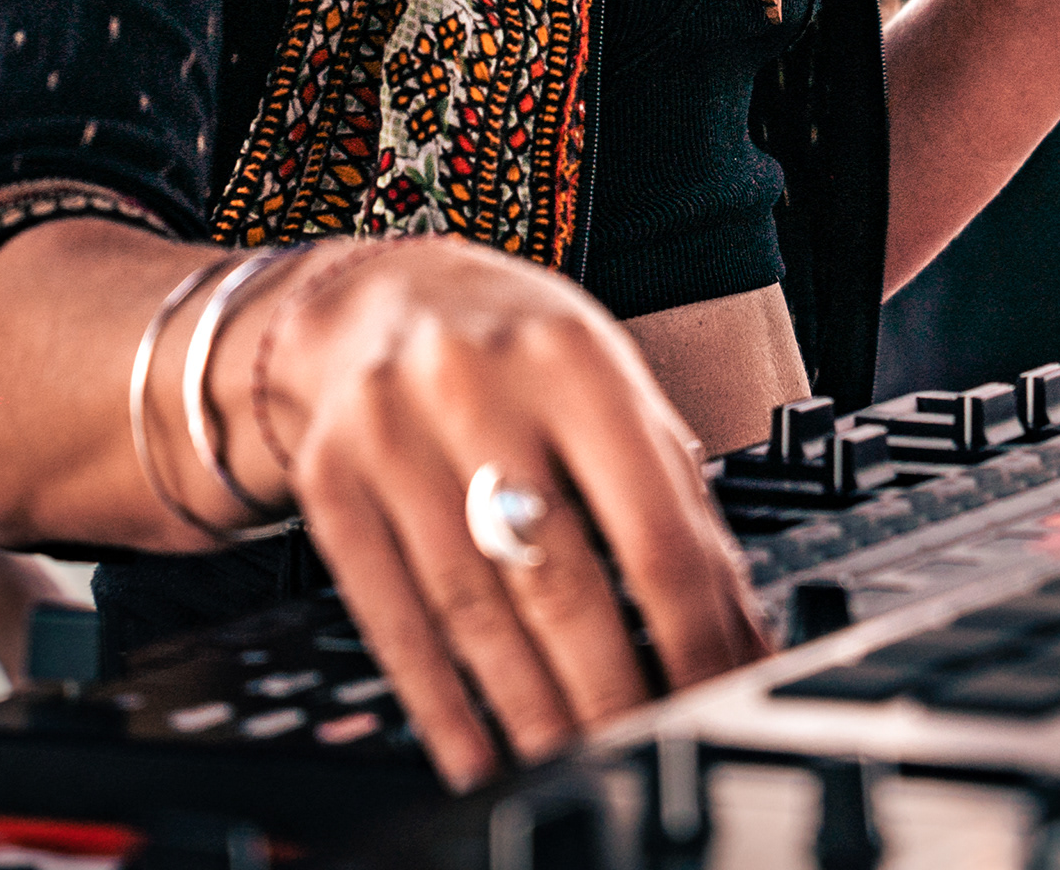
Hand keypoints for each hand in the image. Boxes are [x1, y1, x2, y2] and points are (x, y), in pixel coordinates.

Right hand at [216, 237, 767, 784]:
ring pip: (474, 608)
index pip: (651, 522)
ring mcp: (394, 439)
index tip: (720, 688)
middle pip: (559, 576)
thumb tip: (728, 613)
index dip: (694, 627)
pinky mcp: (331, 485)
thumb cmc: (516, 350)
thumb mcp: (607, 380)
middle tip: (647, 745)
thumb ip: (667, 485)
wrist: (375, 300)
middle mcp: (479, 391)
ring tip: (575, 758)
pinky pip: (391, 614)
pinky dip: (438, 698)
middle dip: (612, 686)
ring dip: (532, 706)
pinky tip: (475, 747)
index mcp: (574, 361)